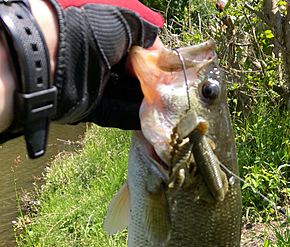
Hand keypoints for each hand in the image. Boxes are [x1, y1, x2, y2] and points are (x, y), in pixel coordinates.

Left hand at [50, 0, 163, 128]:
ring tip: (167, 106)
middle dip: (154, 84)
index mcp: (110, 36)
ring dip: (148, 102)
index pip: (140, 51)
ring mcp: (98, 86)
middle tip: (171, 92)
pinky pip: (119, 114)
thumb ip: (147, 32)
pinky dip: (135, 117)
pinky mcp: (93, 108)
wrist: (53, 60)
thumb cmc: (89, 33)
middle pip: (136, 77)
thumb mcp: (125, 21)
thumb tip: (160, 51)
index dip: (155, 61)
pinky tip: (152, 117)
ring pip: (130, 97)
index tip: (169, 70)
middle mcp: (104, 61)